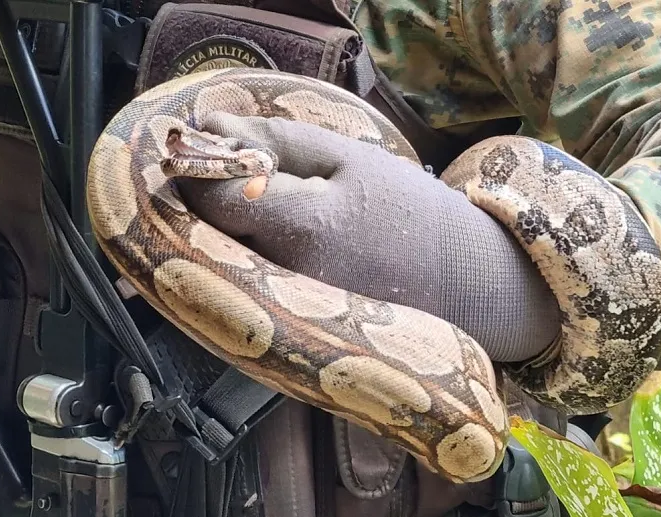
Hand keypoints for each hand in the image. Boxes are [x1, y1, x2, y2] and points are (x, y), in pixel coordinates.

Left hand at [175, 113, 559, 361]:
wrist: (461, 283)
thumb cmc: (409, 212)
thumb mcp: (347, 158)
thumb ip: (273, 139)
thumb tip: (206, 123)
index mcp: (300, 228)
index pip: (211, 196)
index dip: (199, 166)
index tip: (209, 148)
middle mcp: (282, 279)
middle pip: (208, 233)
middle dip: (208, 198)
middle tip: (234, 175)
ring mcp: (283, 312)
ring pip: (221, 261)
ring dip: (224, 228)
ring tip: (261, 209)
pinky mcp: (288, 330)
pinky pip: (244, 287)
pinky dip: (244, 258)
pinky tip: (274, 244)